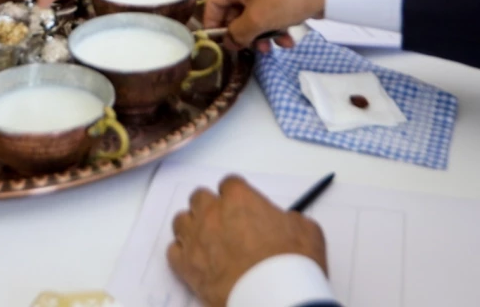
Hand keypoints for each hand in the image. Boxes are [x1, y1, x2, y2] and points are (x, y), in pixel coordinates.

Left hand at [168, 175, 326, 306]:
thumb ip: (290, 219)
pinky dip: (181, 253)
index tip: (242, 206)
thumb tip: (287, 222)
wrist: (273, 297)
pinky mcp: (186, 267)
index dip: (236, 195)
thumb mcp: (306, 230)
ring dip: (192, 226)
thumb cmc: (290, 262)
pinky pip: (173, 251)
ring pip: (181, 220)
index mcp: (239, 198)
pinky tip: (194, 259)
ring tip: (205, 238)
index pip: (229, 183)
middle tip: (223, 221)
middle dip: (210, 206)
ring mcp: (196, 239)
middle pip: (199, 197)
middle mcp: (212, 213)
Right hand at [203, 0, 327, 50]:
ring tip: (273, 48)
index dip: (213, 24)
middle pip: (235, 10)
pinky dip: (275, 26)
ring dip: (261, 34)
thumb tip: (229, 42)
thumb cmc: (284, 0)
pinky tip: (287, 40)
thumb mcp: (257, 21)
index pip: (213, 2)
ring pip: (254, 14)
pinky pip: (270, 10)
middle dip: (244, 33)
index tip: (221, 43)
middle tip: (252, 49)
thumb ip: (237, 34)